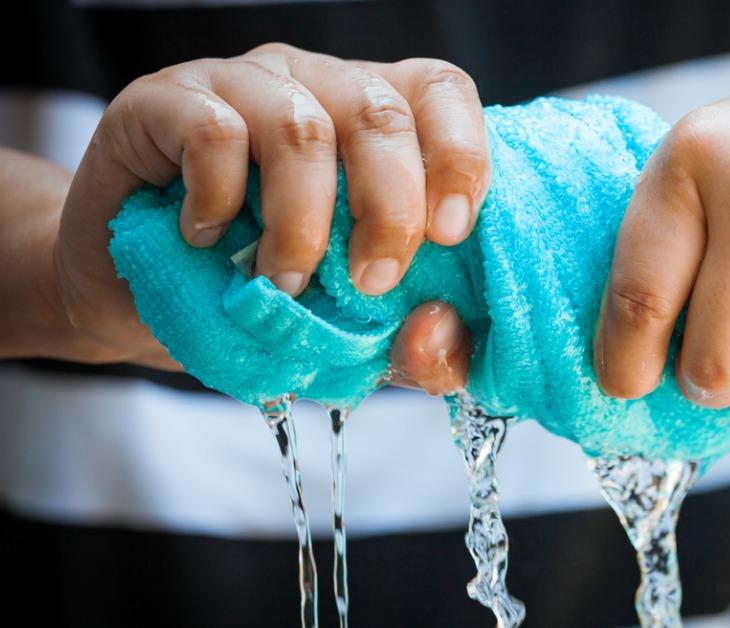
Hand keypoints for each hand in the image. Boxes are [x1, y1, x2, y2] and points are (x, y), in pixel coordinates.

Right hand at [51, 43, 483, 392]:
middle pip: (380, 113)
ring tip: (284, 282)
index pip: (441, 92)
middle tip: (371, 281)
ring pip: (302, 127)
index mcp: (380, 119)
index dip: (461, 155)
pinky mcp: (165, 101)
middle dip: (391, 209)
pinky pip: (213, 132)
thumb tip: (434, 333)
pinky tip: (207, 238)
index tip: (449, 234)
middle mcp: (317, 84)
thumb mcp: (361, 334)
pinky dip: (220, 199)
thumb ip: (421, 346)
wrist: (143, 303)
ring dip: (303, 222)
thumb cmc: (269, 300)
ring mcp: (242, 84)